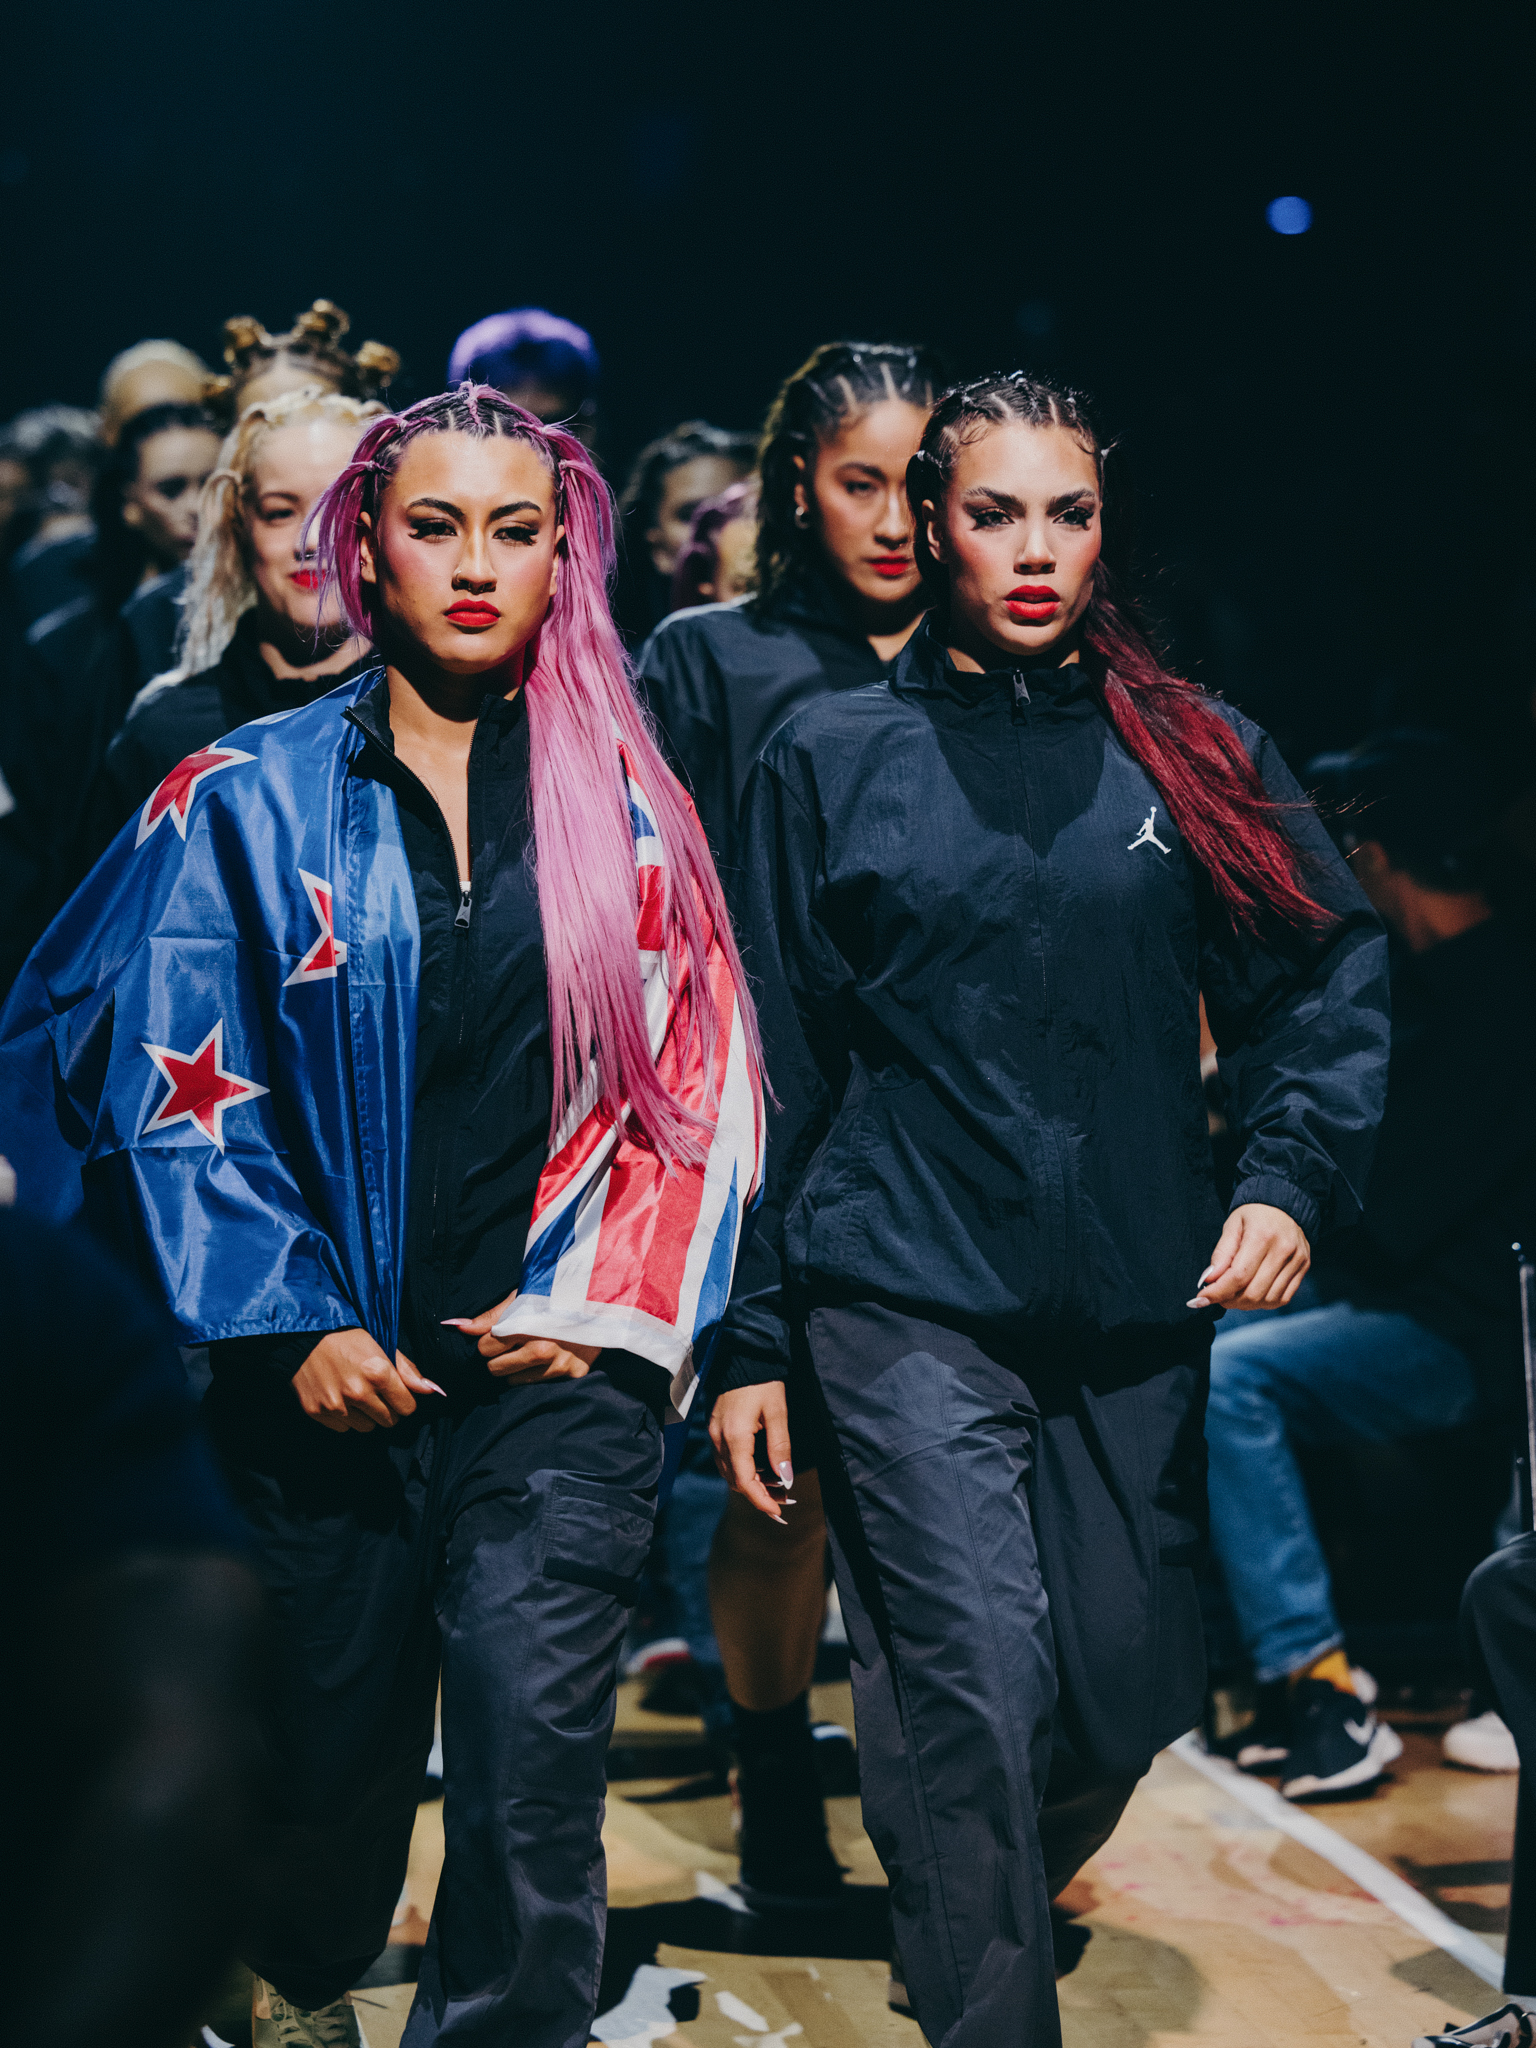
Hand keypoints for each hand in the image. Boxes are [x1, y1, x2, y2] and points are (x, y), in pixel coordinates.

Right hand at [292, 1329, 443, 1433]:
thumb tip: (430, 1389)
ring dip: (366, 1416)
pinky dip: (345, 1418)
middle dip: (387, 1410)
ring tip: (356, 1395)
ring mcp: (336, 1405)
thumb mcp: (380, 1343)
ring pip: (367, 1428)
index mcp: (378, 1372)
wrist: (302, 1337)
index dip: (404, 1400)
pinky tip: (339, 1398)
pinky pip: (343, 1428)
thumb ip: (406, 1369)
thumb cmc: (345, 1337)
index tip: (396, 1393)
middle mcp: (358, 1392)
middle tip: (375, 1393)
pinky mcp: (318, 1412)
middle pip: (389, 1421)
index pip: (407, 1408)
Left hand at [444, 1301, 600, 1383]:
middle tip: (512, 1346)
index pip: (485, 1349)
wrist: (599, 1300)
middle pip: (496, 1369)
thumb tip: (455, 1328)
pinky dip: (539, 1376)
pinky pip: (542, 1386)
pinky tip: (547, 1361)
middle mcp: (542, 1348)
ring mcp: (559, 1364)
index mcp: (525, 1325)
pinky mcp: (575, 1373)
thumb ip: (489, 1317)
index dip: (488, 1342)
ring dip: (517, 1370)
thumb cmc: (554, 1296)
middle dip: (498, 1358)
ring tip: (530, 1352)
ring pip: (515, 1382)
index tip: (499, 1336)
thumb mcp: (521, 1299)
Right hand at [709, 1382, 794, 1522]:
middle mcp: (719, 1440)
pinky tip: (762, 1470)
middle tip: (784, 1501)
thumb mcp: (777, 1412)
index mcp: (734, 1437)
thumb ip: (780, 1446)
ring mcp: (714, 1435)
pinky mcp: (715, 1430)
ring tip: (777, 1487)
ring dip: (751, 1484)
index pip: (745, 1482)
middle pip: (736, 1481)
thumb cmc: (763, 1382)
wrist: (742, 1356)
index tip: (779, 1513)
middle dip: (759, 1495)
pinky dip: (743, 1471)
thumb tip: (786, 1478)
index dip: (761, 1501)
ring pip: (730, 1473)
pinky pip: (726, 1460)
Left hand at [1192, 1202, 1310, 1310]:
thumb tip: (1209, 1280)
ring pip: (1269, 1299)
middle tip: (1217, 1297)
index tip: (1201, 1299)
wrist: (1284, 1204)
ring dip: (1246, 1305)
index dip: (1218, 1292)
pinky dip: (1264, 1303)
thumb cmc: (1253, 1215)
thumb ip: (1221, 1254)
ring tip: (1233, 1295)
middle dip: (1230, 1300)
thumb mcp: (1232, 1226)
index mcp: (1262, 1236)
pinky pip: (1283, 1298)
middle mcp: (1283, 1250)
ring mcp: (1297, 1260)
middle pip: (1254, 1292)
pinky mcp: (1304, 1268)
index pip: (1238, 1276)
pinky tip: (1252, 1295)